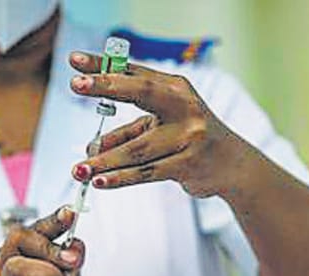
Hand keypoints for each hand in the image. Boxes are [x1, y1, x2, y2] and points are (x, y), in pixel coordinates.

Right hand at [0, 206, 84, 275]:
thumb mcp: (72, 269)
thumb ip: (72, 254)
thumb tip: (72, 248)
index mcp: (26, 244)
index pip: (37, 225)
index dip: (54, 218)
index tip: (70, 213)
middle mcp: (10, 258)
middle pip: (18, 238)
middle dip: (50, 250)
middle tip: (72, 261)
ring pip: (17, 267)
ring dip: (48, 274)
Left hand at [68, 51, 245, 197]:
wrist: (233, 164)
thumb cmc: (191, 137)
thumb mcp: (161, 126)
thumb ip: (127, 132)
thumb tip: (92, 146)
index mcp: (175, 89)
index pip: (134, 73)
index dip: (104, 66)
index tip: (75, 60)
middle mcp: (184, 106)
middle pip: (141, 92)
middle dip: (107, 86)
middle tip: (75, 84)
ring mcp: (189, 136)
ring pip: (137, 148)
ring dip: (105, 160)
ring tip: (79, 169)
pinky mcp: (188, 164)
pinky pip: (147, 172)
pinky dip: (121, 178)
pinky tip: (102, 181)